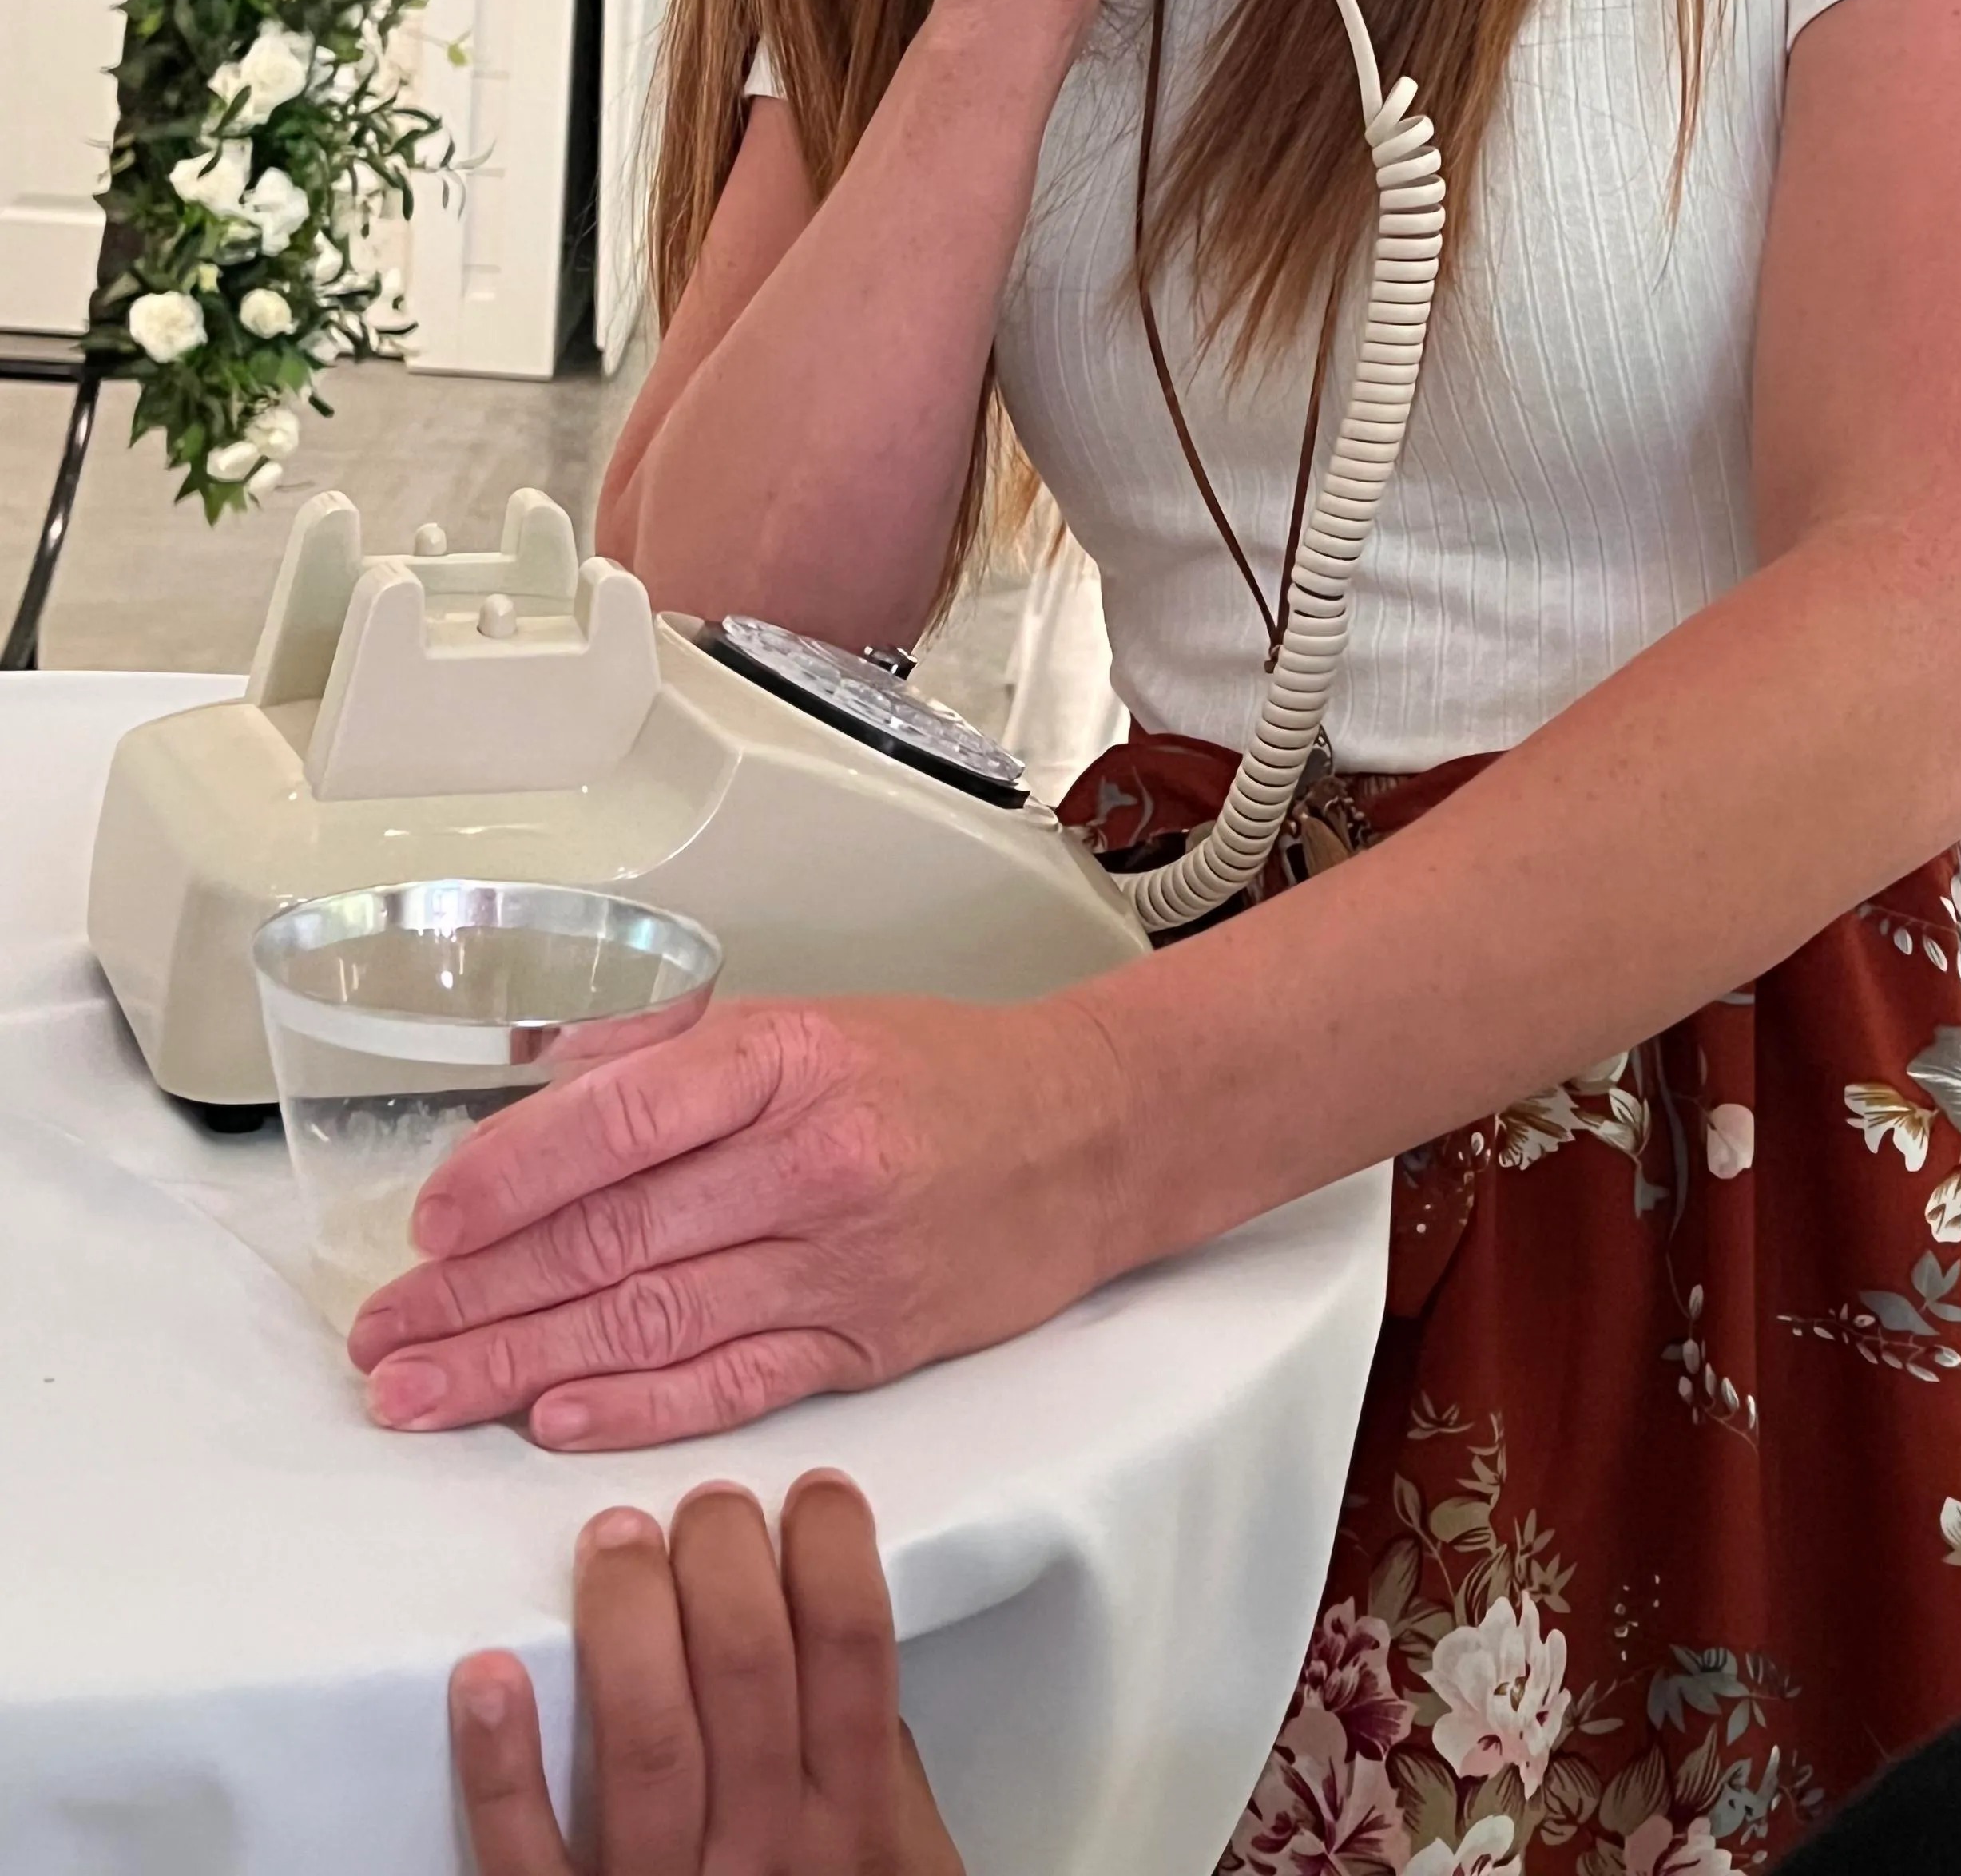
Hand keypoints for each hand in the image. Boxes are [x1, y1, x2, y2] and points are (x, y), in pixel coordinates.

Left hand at [348, 996, 1126, 1445]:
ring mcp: (839, 1262)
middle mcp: (807, 1160)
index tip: (423, 1227)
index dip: (505, 1180)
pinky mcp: (867, 1344)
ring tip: (422, 1394)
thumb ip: (674, 1062)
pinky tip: (552, 1422)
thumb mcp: (807, 1023)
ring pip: (650, 1322)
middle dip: (477, 1295)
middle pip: (611, 1237)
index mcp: (784, 1060)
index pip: (617, 1124)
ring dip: (519, 1366)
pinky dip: (636, 1410)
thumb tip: (535, 1105)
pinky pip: (731, 1384)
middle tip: (382, 1339)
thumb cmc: (940, 1072)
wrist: (1092, 1133)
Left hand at [449, 1472, 962, 1874]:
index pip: (852, 1649)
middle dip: (724, 1556)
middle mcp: (767, 1854)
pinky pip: (528, 1855)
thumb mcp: (903, 1868)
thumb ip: (881, 1763)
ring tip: (613, 1539)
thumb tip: (840, 1635)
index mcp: (855, 1824)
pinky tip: (485, 1673)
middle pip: (749, 1668)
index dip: (833, 1548)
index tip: (811, 1490)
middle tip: (705, 1505)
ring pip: (647, 1737)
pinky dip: (501, 1765)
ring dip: (627, 1621)